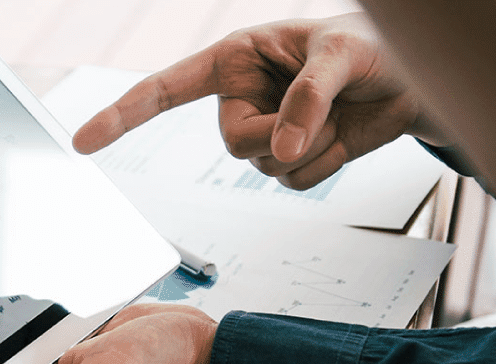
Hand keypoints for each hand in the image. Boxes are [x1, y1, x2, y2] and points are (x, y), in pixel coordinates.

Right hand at [72, 13, 447, 189]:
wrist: (411, 80)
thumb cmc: (373, 48)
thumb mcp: (342, 56)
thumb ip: (309, 98)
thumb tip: (284, 146)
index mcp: (234, 59)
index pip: (166, 88)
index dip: (123, 113)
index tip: (83, 139)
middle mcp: (241, 96)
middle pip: (232, 143)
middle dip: (279, 136)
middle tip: (320, 112)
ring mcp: (264, 129)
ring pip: (263, 167)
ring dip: (310, 150)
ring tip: (338, 116)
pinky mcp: (290, 156)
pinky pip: (292, 183)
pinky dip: (323, 166)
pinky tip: (342, 137)